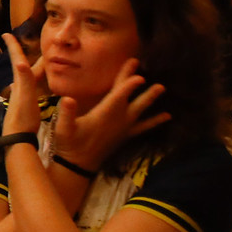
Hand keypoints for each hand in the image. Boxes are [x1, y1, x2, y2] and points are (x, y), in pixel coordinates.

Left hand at [2, 32, 47, 130]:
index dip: (13, 47)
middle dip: (23, 54)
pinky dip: (34, 81)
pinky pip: (31, 87)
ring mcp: (21, 96)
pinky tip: (33, 84)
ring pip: (26, 77)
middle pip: (22, 66)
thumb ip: (24, 79)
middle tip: (23, 43)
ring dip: (30, 67)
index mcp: (20, 82)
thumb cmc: (23, 118)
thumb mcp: (26, 97)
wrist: (17, 139)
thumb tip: (20, 61)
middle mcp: (19, 87)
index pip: (17, 60)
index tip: (5, 33)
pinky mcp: (25, 105)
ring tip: (36, 60)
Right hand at [52, 57, 170, 170]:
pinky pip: (144, 127)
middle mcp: (117, 120)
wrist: (78, 165)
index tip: (135, 68)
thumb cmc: (69, 144)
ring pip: (140, 110)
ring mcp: (123, 128)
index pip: (118, 94)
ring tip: (162, 88)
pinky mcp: (125, 135)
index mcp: (103, 114)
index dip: (127, 82)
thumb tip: (68, 99)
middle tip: (142, 65)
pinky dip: (155, 121)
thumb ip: (66, 113)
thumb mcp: (63, 128)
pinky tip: (167, 116)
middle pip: (130, 97)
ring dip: (150, 98)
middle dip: (136, 82)